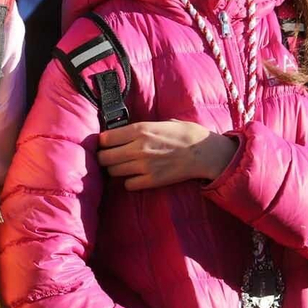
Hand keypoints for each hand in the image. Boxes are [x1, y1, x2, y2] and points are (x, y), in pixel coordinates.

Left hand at [98, 121, 238, 189]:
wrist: (205, 153)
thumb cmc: (186, 134)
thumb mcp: (162, 122)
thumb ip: (142, 127)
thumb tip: (125, 131)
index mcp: (140, 130)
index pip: (105, 138)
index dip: (102, 142)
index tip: (105, 144)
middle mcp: (138, 148)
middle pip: (104, 157)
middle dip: (104, 157)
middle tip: (109, 157)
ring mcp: (144, 166)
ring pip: (113, 172)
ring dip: (115, 170)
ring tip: (123, 167)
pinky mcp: (152, 181)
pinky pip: (128, 185)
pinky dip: (129, 182)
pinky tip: (136, 177)